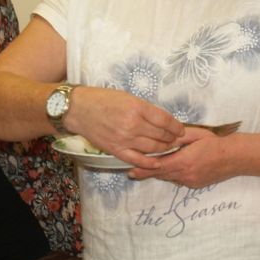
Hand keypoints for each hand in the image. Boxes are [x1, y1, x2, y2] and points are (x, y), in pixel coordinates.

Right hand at [68, 87, 183, 167]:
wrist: (79, 109)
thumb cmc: (102, 99)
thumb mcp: (127, 97)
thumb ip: (144, 109)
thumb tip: (161, 120)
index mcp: (137, 108)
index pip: (164, 120)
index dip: (176, 126)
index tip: (181, 129)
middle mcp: (133, 125)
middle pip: (161, 135)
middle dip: (172, 138)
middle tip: (177, 139)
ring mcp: (125, 139)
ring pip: (153, 148)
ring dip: (164, 148)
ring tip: (169, 147)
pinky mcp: (116, 149)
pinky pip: (137, 159)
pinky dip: (149, 162)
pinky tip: (158, 162)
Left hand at [128, 126, 233, 186]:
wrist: (235, 157)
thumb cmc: (216, 143)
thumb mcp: (197, 135)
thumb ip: (179, 137)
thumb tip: (163, 138)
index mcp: (184, 161)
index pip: (159, 166)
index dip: (144, 169)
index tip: (131, 170)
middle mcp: (186, 174)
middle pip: (161, 174)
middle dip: (146, 173)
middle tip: (131, 173)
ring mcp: (191, 181)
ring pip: (169, 178)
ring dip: (158, 174)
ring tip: (145, 171)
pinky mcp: (195, 184)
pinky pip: (178, 180)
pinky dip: (171, 175)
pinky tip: (169, 169)